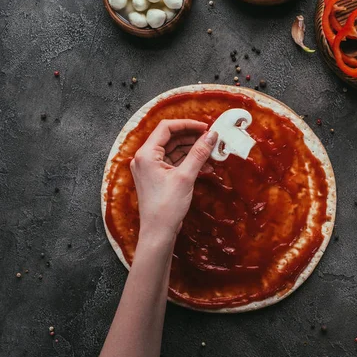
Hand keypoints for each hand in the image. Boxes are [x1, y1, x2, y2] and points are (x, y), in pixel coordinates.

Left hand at [130, 119, 217, 246]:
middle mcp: (145, 158)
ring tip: (210, 151)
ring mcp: (150, 168)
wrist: (158, 232)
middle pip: (170, 138)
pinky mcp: (157, 177)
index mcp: (146, 154)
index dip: (187, 125)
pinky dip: (187, 161)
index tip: (205, 127)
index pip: (167, 128)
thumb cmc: (166, 207)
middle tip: (210, 138)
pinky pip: (173, 162)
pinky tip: (204, 164)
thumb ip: (199, 153)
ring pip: (173, 150)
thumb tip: (211, 135)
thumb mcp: (186, 177)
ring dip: (191, 149)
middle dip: (191, 137)